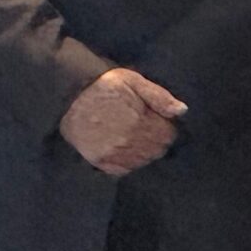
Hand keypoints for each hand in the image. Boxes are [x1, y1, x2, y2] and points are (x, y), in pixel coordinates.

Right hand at [58, 66, 188, 176]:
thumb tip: (182, 111)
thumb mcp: (133, 81)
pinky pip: (125, 170)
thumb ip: (159, 96)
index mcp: (140, 121)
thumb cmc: (103, 86)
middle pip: (158, 150)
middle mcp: (129, 141)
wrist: (68, 98)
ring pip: (143, 161)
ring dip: (144, 151)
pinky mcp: (101, 163)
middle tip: (147, 128)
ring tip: (134, 137)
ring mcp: (115, 155)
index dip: (166, 127)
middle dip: (157, 140)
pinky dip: (129, 161)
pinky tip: (124, 148)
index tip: (159, 120)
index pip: (169, 136)